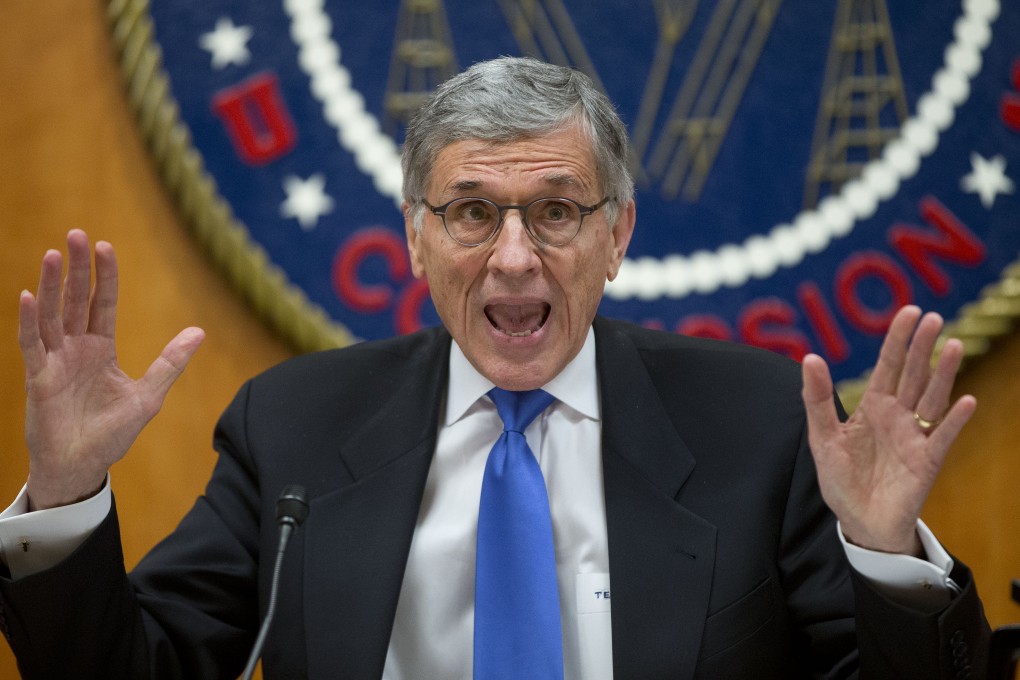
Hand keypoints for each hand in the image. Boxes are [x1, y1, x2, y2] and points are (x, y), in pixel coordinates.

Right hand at [18, 230, 204, 509]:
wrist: (83, 467)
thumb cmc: (112, 434)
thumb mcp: (148, 396)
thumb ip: (170, 363)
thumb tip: (200, 332)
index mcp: (101, 349)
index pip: (103, 304)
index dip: (105, 276)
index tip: (106, 247)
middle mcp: (76, 349)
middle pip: (76, 300)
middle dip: (77, 269)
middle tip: (77, 234)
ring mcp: (55, 362)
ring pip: (52, 315)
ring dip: (52, 285)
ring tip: (54, 254)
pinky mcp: (39, 379)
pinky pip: (32, 346)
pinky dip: (29, 321)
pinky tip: (27, 296)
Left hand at [801, 305, 975, 554]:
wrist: (860, 523)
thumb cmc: (841, 480)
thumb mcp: (822, 438)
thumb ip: (817, 400)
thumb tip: (810, 358)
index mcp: (871, 407)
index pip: (887, 366)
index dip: (897, 340)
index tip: (910, 311)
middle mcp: (897, 416)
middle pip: (913, 375)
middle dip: (922, 347)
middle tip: (934, 317)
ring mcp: (914, 437)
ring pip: (932, 398)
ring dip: (943, 373)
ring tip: (953, 345)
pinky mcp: (926, 461)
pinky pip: (942, 437)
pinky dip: (954, 420)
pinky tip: (965, 401)